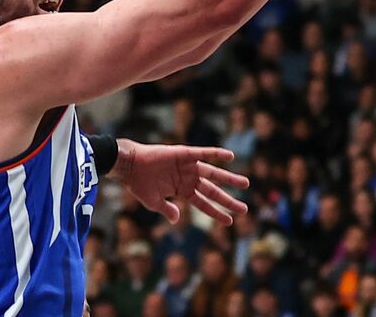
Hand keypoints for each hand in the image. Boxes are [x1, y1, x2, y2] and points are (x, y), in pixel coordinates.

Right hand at [111, 140, 249, 224]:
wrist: (130, 166)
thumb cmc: (138, 184)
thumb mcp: (154, 202)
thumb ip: (167, 210)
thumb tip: (177, 219)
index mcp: (182, 191)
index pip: (203, 204)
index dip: (216, 213)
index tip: (230, 221)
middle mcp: (188, 179)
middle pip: (213, 191)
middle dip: (228, 200)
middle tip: (245, 209)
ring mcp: (188, 166)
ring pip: (213, 173)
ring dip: (229, 178)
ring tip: (245, 184)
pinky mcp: (184, 154)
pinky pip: (203, 153)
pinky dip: (217, 154)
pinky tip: (230, 156)